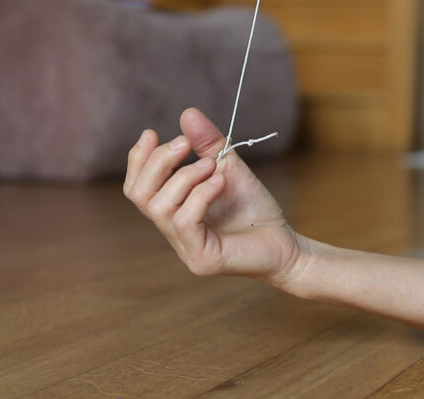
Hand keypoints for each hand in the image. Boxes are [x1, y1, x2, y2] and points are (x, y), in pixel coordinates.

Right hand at [123, 108, 302, 282]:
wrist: (285, 243)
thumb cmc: (256, 210)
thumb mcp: (229, 168)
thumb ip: (208, 145)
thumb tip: (188, 114)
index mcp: (173, 210)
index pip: (137, 187)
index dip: (139, 159)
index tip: (152, 133)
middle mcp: (173, 231)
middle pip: (139, 195)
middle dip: (157, 162)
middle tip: (183, 143)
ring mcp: (185, 248)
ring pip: (160, 207)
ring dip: (184, 177)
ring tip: (211, 166)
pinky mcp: (201, 259)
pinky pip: (185, 221)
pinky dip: (200, 195)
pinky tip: (219, 183)